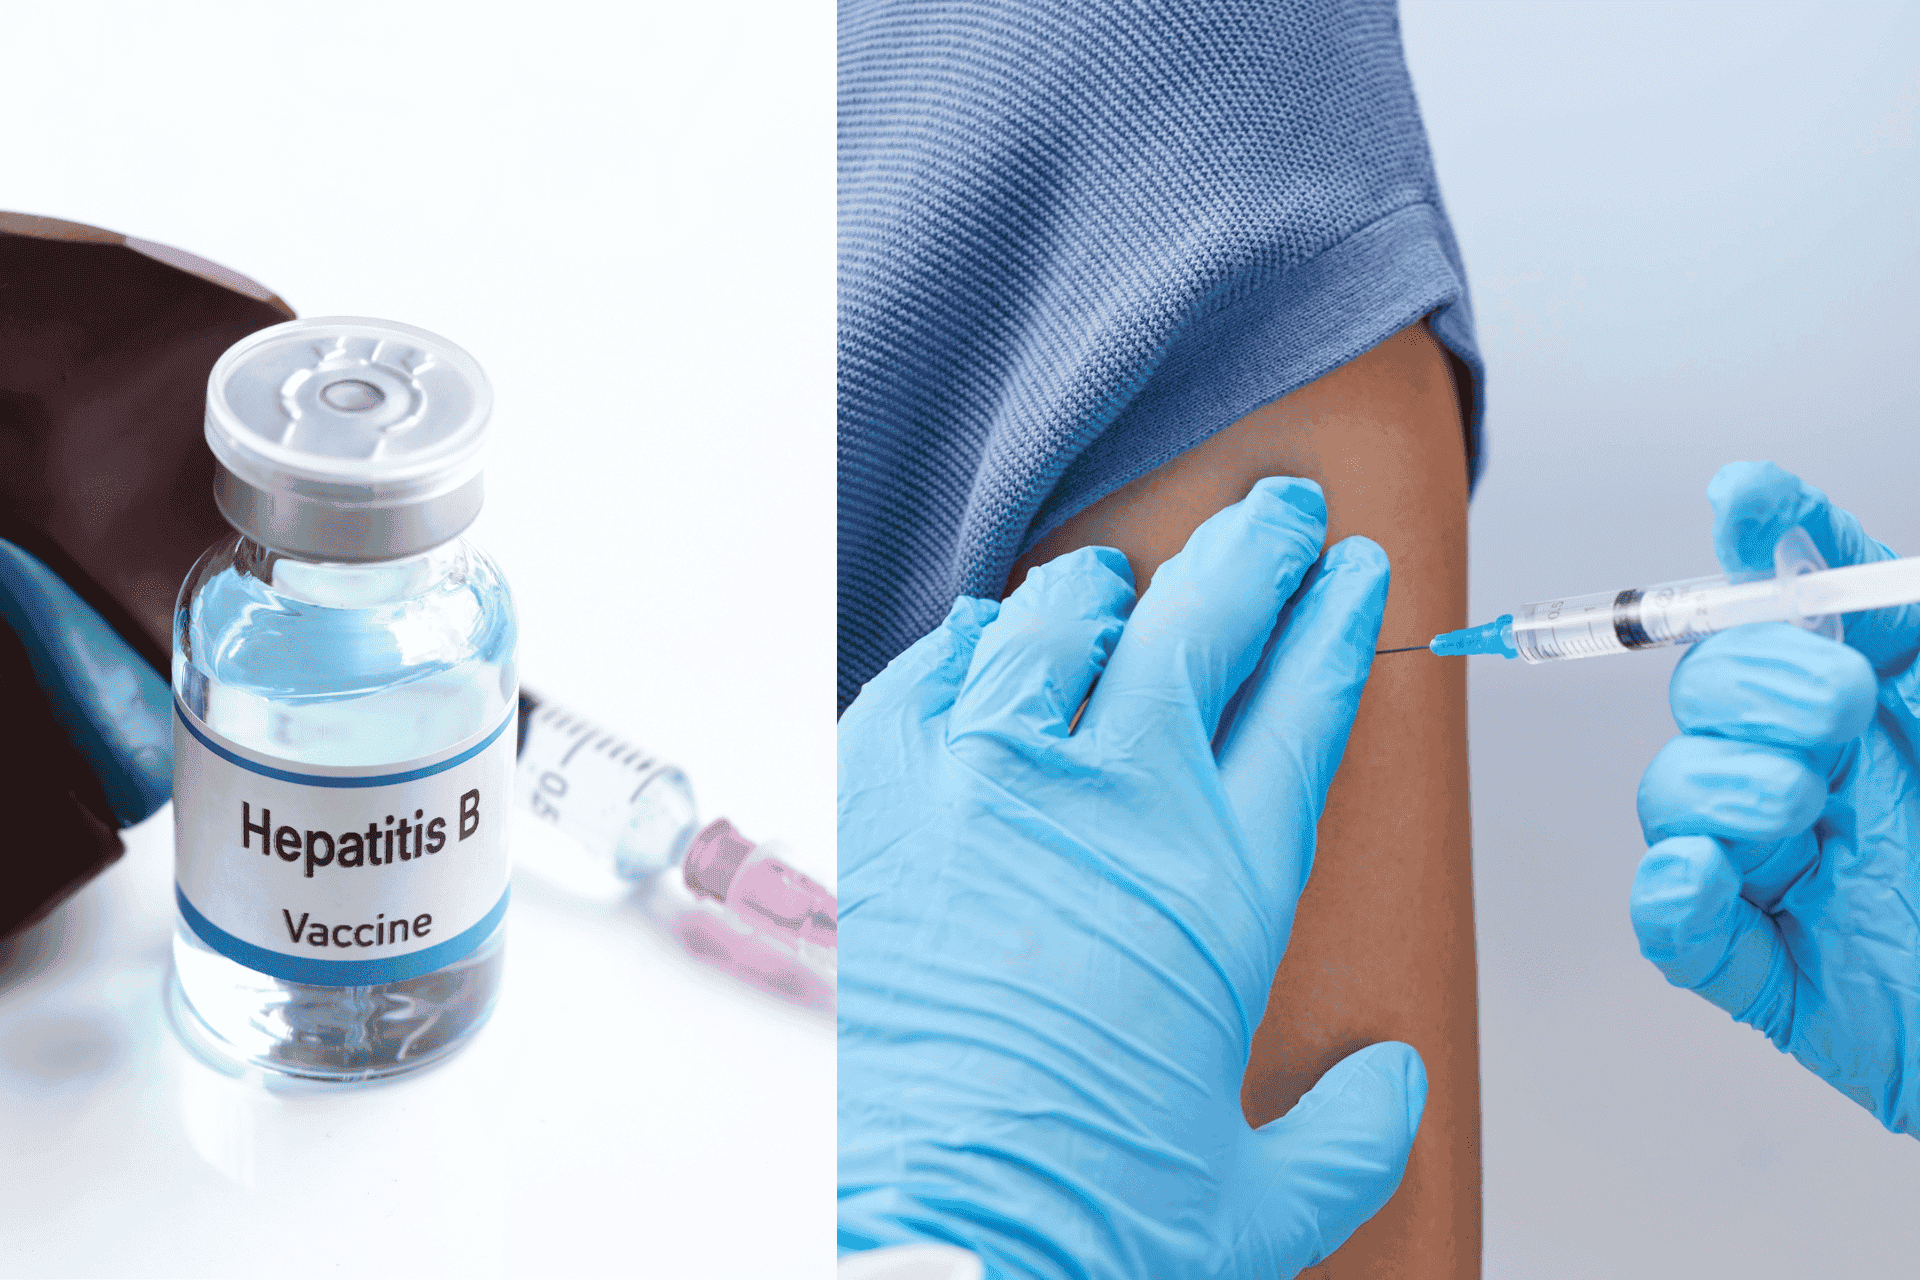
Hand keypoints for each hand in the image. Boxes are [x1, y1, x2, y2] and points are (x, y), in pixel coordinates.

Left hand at [837, 478, 1426, 1277]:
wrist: (921, 1247)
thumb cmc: (1075, 1221)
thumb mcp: (1255, 1200)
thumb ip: (1345, 1134)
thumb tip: (1393, 1093)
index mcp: (1222, 880)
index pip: (1304, 700)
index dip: (1337, 621)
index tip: (1352, 575)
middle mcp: (1111, 802)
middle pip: (1202, 622)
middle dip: (1256, 553)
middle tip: (1279, 520)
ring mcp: (986, 785)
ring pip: (1060, 619)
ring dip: (1109, 588)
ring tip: (1124, 580)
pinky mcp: (882, 797)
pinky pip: (933, 669)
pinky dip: (970, 643)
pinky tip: (985, 639)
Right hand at [1634, 460, 1919, 1133]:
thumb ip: (1905, 625)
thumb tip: (1815, 548)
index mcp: (1883, 711)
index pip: (1797, 606)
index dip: (1766, 544)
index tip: (1750, 498)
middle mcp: (1821, 776)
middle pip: (1708, 692)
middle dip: (1751, 684)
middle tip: (1840, 708)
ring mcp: (1786, 870)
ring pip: (1674, 798)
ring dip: (1720, 787)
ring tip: (1799, 808)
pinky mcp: (1765, 966)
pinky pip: (1674, 925)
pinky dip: (1673, 896)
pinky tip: (1707, 875)